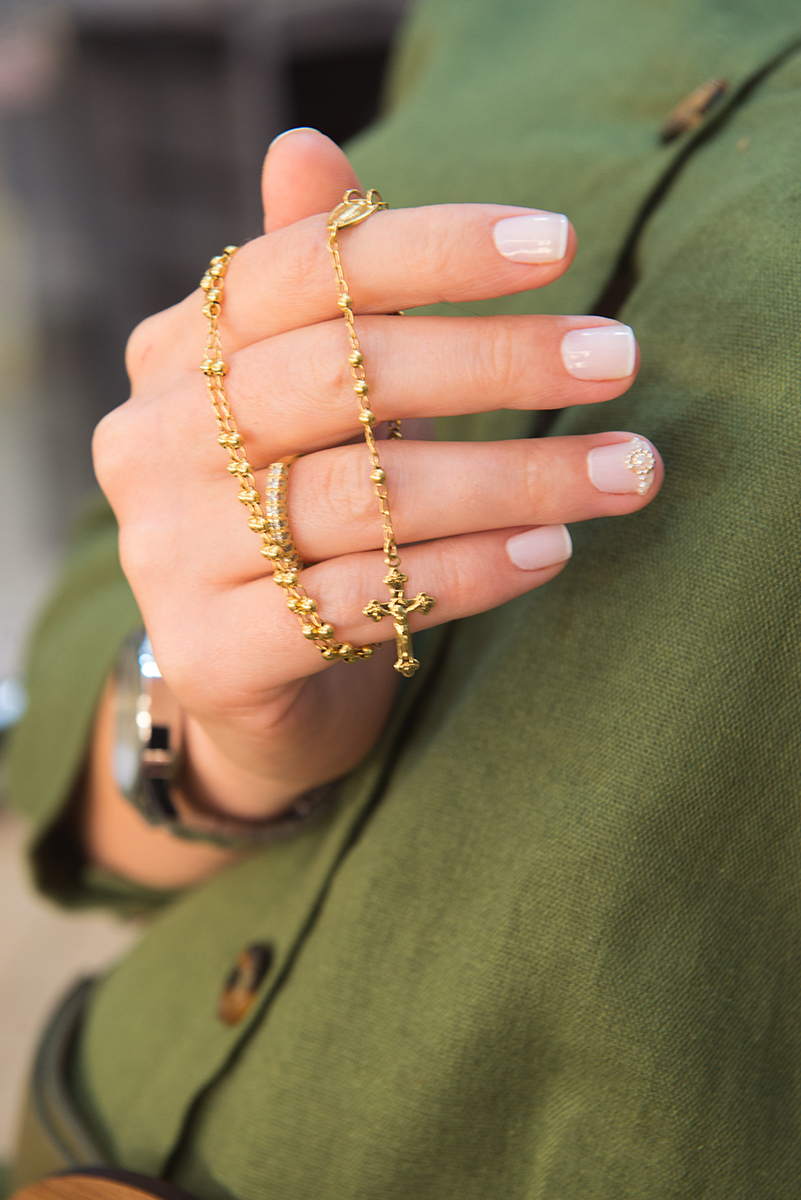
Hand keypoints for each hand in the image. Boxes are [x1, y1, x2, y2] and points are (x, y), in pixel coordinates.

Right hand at [87, 129, 660, 884]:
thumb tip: (303, 147)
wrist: (245, 672)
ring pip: (359, 497)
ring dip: (512, 479)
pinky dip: (467, 572)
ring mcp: (171, 554)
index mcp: (175, 355)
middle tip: (617, 358)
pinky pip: (359, 600)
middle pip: (333, 378)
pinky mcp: (212, 653)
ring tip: (622, 470)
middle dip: (491, 362)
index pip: (298, 272)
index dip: (430, 250)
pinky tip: (550, 551)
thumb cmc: (295, 507)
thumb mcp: (306, 391)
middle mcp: (153, 444)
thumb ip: (309, 282)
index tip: (559, 245)